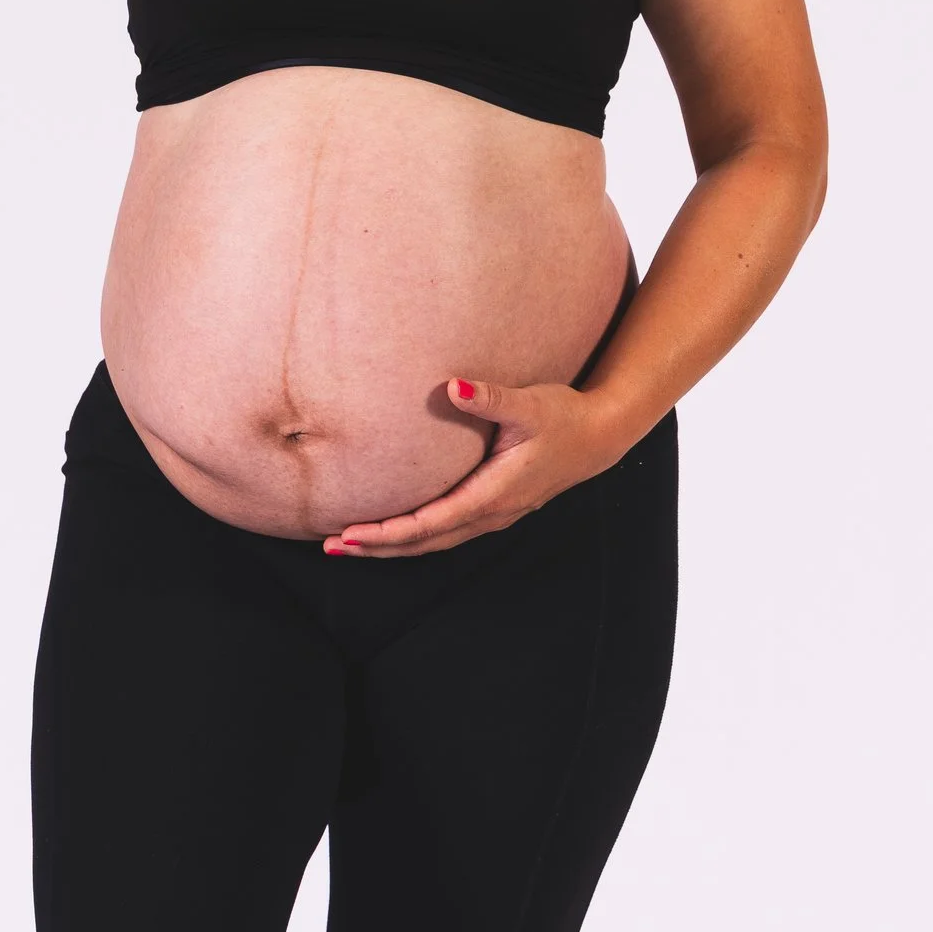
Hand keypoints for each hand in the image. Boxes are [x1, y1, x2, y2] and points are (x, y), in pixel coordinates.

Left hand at [324, 378, 634, 560]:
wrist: (600, 436)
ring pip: (435, 541)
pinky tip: (393, 530)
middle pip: (425, 542)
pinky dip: (414, 536)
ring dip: (392, 545)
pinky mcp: (494, 508)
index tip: (350, 534)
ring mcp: (494, 516)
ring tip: (351, 544)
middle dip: (378, 547)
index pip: (430, 523)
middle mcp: (491, 514)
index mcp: (493, 494)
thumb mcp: (529, 403)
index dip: (388, 532)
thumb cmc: (564, 417)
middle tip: (332, 546)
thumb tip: (453, 384)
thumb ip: (490, 397)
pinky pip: (446, 531)